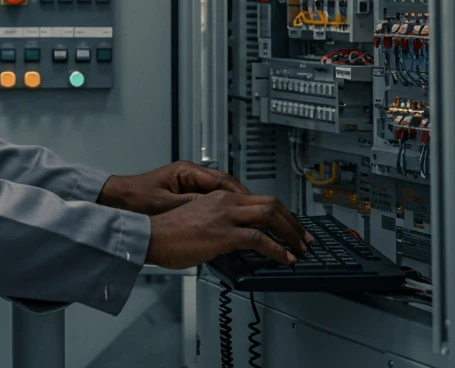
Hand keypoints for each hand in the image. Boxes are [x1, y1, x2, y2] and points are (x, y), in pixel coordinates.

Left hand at [97, 160, 249, 215]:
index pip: (223, 181)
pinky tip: (231, 222)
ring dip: (237, 206)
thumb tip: (216, 209)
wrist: (117, 198)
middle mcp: (190, 174)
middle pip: (227, 185)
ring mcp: (189, 183)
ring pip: (222, 193)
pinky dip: (224, 210)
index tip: (256, 207)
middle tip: (263, 215)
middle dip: (246, 200)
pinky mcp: (185, 194)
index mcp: (187, 171)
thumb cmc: (135, 198)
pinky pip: (211, 200)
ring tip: (252, 220)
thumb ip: (192, 204)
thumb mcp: (165, 203)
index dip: (241, 195)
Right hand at [143, 191, 311, 268]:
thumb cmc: (168, 232)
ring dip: (290, 233)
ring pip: (270, 216)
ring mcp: (226, 216)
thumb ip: (219, 224)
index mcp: (219, 196)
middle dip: (293, 222)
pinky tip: (284, 258)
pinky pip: (259, 239)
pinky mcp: (224, 234)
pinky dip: (277, 250)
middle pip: (271, 203)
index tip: (289, 226)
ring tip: (299, 248)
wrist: (150, 236)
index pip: (259, 199)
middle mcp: (225, 201)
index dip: (280, 213)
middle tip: (304, 237)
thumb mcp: (198, 220)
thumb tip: (235, 241)